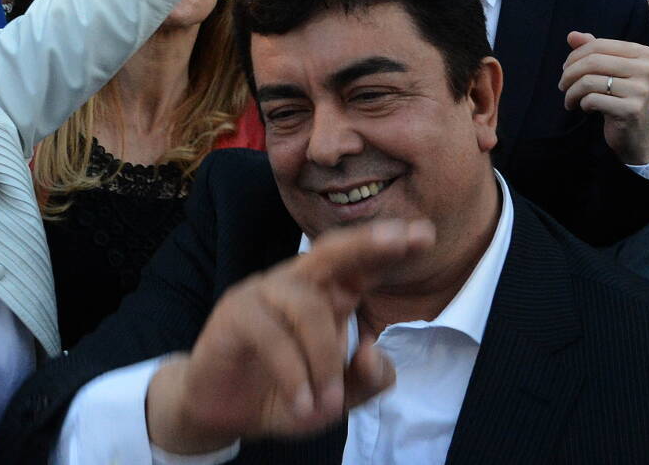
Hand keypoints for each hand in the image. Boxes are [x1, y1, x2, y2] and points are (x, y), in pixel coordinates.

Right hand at [144, 220, 432, 452]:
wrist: (222, 413)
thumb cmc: (284, 394)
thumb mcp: (336, 398)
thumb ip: (366, 380)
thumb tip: (373, 349)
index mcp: (326, 296)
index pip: (361, 265)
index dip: (389, 248)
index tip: (425, 236)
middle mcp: (296, 285)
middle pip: (331, 252)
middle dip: (367, 243)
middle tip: (399, 238)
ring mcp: (262, 293)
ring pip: (306, 306)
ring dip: (325, 358)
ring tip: (327, 405)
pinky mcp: (234, 314)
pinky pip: (272, 335)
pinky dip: (293, 374)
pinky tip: (302, 404)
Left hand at [558, 32, 648, 164]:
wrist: (636, 134)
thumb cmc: (620, 97)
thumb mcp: (610, 70)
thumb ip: (593, 50)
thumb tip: (572, 35)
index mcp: (644, 54)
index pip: (598, 45)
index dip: (575, 56)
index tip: (566, 69)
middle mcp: (647, 69)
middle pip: (592, 62)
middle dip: (569, 74)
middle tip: (563, 85)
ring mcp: (642, 90)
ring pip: (588, 81)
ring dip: (571, 92)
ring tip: (570, 99)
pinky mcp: (632, 110)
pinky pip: (592, 100)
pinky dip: (581, 104)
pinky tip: (586, 109)